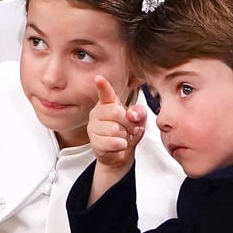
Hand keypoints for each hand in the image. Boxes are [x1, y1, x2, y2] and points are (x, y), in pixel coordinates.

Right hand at [87, 75, 145, 204]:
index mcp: (108, 103)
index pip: (105, 93)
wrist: (120, 153)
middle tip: (131, 128)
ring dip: (125, 136)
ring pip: (115, 129)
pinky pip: (112, 142)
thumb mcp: (139, 120)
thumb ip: (139, 113)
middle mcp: (97, 113)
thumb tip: (132, 115)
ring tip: (123, 137)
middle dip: (128, 122)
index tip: (99, 78)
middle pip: (116, 112)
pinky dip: (121, 145)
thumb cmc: (127, 132)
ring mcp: (94, 128)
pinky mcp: (94, 142)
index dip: (103, 86)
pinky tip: (120, 144)